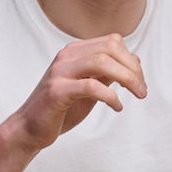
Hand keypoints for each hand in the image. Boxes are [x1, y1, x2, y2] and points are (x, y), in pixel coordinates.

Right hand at [13, 34, 146, 150]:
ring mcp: (60, 72)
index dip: (131, 60)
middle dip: (133, 69)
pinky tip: (117, 107)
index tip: (140, 81)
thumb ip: (107, 75)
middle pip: (110, 48)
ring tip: (137, 95)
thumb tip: (134, 63)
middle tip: (142, 91)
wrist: (29, 129)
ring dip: (127, 79)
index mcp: (75, 52)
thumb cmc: (60, 110)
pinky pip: (91, 86)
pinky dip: (110, 96)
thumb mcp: (89, 88)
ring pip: (102, 62)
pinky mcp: (57, 91)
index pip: (112, 42)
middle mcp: (67, 56)